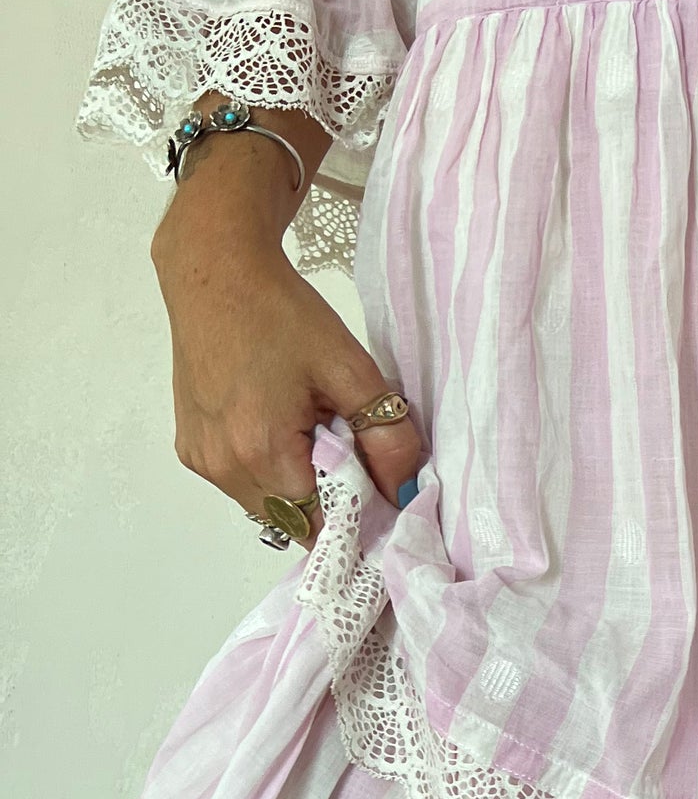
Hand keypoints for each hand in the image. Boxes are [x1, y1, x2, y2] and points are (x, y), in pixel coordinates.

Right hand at [149, 99, 425, 536]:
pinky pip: (241, 483)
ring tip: (313, 431)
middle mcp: (224, 468)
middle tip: (353, 454)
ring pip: (267, 506)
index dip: (358, 520)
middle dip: (330, 503)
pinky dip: (269, 470)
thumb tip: (406, 493)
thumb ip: (387, 438)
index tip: (382, 497)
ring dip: (298, 486)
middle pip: (294, 520)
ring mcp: (201, 461)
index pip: (322, 526)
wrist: (214, 272)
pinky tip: (280, 425)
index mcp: (263, 452)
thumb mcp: (351, 370)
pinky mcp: (190, 448)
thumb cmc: (283, 314)